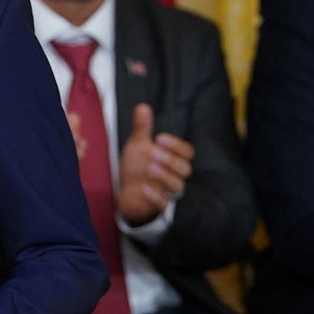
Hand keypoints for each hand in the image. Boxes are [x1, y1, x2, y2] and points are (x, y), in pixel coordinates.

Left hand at [117, 103, 194, 225]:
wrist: (127, 193)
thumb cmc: (137, 167)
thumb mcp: (137, 146)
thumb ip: (142, 128)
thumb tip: (142, 106)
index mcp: (174, 159)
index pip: (187, 152)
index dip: (176, 145)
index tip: (159, 137)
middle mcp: (175, 176)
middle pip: (184, 169)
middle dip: (170, 159)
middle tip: (152, 151)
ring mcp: (168, 192)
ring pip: (178, 186)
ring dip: (165, 176)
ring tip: (149, 166)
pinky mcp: (159, 207)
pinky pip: (164, 205)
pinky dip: (155, 197)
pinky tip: (143, 187)